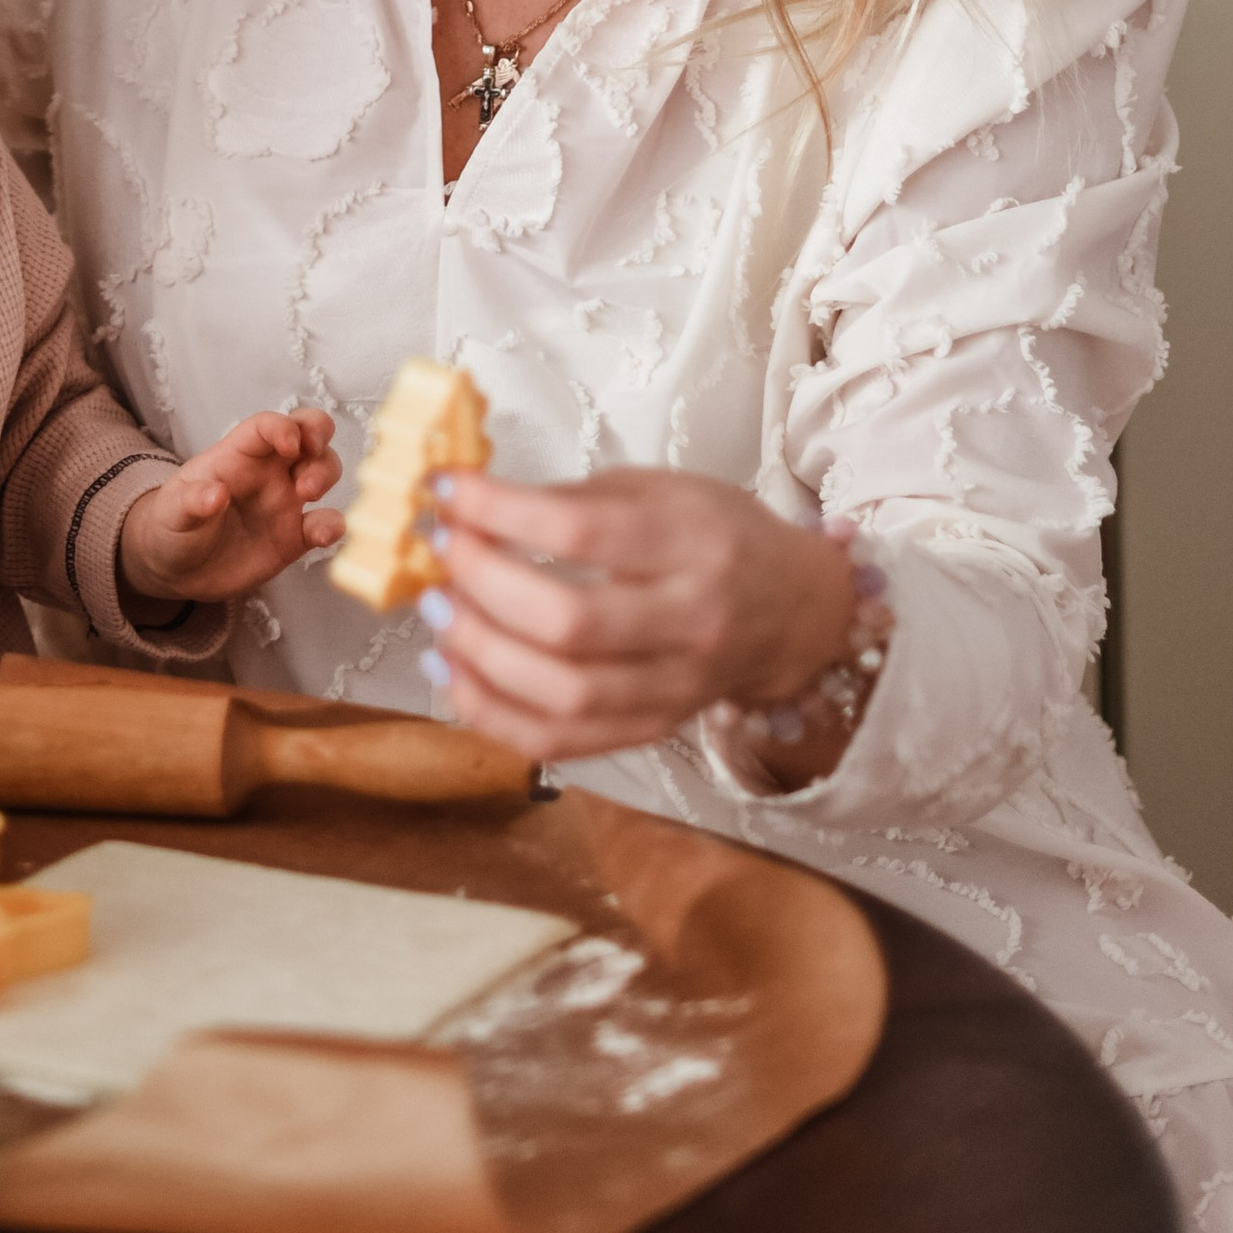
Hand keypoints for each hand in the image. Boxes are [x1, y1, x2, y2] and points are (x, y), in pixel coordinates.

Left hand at [119, 407, 343, 607]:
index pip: (267, 425)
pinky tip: (323, 534)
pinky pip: (323, 523)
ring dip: (326, 474)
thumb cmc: (171, 526)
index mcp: (237, 455)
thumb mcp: (172, 513)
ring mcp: (284, 502)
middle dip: (319, 436)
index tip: (290, 444)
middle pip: (307, 432)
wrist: (175, 570)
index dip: (283, 426)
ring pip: (323, 469)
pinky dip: (333, 525)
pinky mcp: (294, 536)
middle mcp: (268, 471)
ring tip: (309, 496)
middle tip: (309, 460)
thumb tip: (215, 494)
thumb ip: (191, 503)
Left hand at [422, 467, 855, 764]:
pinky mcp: (654, 730)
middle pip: (570, 624)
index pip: (582, 533)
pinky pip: (564, 743)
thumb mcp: (657, 490)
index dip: (500, 512)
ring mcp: (674, 688)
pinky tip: (456, 675)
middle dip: (484, 587)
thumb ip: (573, 502)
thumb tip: (472, 506)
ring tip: (437, 613)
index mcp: (692, 543)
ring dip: (481, 656)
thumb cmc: (716, 535)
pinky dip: (496, 716)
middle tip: (440, 553)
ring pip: (566, 695)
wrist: (796, 609)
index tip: (446, 490)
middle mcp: (691, 622)